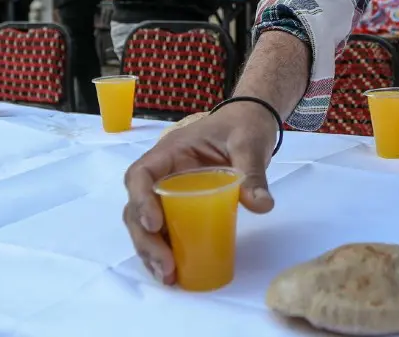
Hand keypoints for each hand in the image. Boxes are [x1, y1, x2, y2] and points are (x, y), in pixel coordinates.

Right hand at [123, 103, 276, 284]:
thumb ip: (252, 172)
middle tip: (166, 265)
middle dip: (145, 239)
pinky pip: (164, 229)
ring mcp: (168, 190)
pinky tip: (174, 273)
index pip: (141, 174)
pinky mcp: (180, 206)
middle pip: (136, 207)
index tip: (156, 224)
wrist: (249, 122)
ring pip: (144, 223)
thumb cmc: (243, 126)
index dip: (141, 200)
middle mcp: (162, 173)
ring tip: (168, 276)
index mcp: (171, 152)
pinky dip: (164, 250)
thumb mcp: (248, 144)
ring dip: (150, 251)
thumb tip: (261, 204)